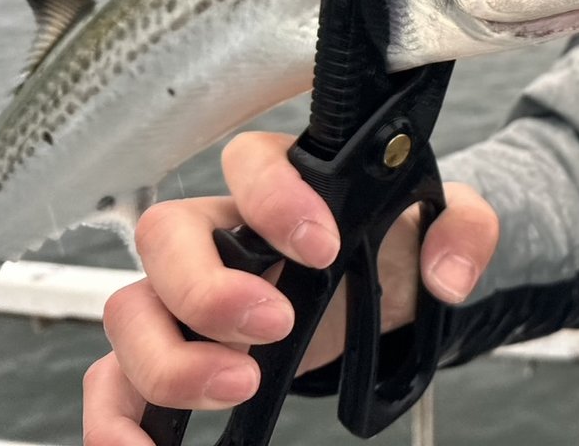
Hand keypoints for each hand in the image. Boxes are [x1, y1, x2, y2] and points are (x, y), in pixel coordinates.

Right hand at [81, 131, 498, 445]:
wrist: (384, 286)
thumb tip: (449, 272)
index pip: (250, 161)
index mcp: (282, 183)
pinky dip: (117, 416)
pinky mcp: (178, 351)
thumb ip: (463, 228)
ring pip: (133, 308)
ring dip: (169, 357)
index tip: (322, 245)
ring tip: (237, 386)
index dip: (274, 198)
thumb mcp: (446, 218)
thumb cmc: (395, 239)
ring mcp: (189, 293)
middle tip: (274, 326)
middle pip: (169, 235)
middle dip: (211, 287)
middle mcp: (221, 230)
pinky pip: (115, 377)